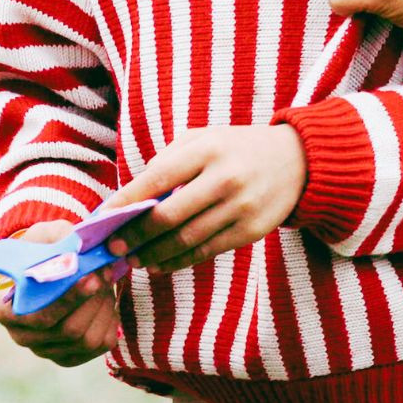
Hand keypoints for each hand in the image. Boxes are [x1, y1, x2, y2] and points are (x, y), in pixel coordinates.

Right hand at [0, 220, 119, 365]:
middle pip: (67, 330)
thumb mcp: (46, 236)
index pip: (38, 316)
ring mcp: (46, 350)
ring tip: (105, 282)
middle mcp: (23, 336)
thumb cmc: (45, 251)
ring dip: (104, 308)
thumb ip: (58, 238)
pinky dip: (110, 320)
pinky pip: (101, 345)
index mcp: (5, 310)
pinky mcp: (70, 356)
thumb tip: (77, 249)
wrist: (55, 269)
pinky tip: (105, 301)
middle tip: (106, 272)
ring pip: (87, 339)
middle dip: (93, 301)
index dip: (67, 300)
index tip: (90, 278)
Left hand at [98, 125, 306, 272]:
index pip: (158, 179)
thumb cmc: (238, 148)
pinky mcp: (251, 231)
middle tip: (112, 248)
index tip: (103, 218)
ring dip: (153, 254)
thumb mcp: (205, 138)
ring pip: (187, 240)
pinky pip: (207, 251)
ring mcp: (240, 207)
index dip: (126, 201)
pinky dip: (179, 261)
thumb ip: (170, 159)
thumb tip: (134, 194)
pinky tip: (160, 264)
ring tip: (133, 260)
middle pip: (169, 215)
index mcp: (208, 150)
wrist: (298, 161)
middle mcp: (225, 179)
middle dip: (135, 235)